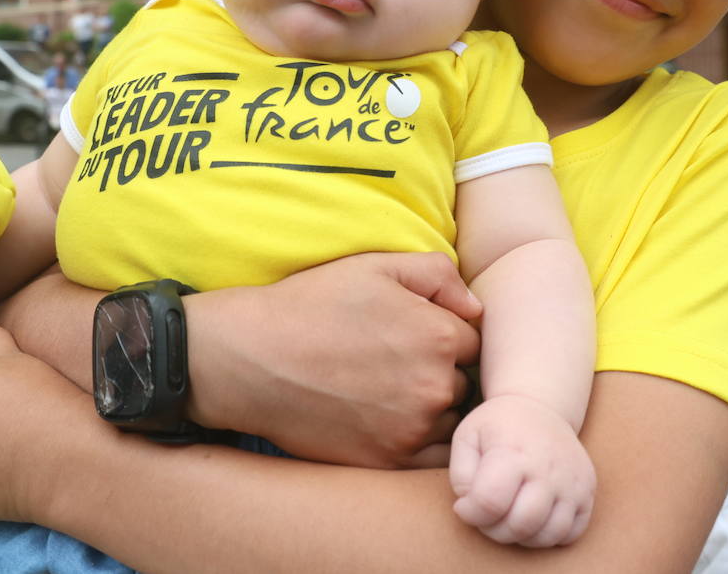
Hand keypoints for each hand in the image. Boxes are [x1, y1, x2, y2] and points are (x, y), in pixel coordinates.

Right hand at [186, 251, 481, 468]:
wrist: (251, 358)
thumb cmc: (312, 304)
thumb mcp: (375, 266)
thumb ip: (438, 275)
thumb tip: (475, 308)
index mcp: (439, 335)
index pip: (473, 340)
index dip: (445, 334)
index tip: (414, 334)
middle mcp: (435, 386)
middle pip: (465, 382)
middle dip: (441, 372)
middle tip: (396, 363)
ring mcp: (412, 429)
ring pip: (449, 420)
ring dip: (431, 409)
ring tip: (387, 391)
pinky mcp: (388, 461)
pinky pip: (432, 458)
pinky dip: (420, 443)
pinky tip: (388, 420)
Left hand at [449, 393, 595, 546]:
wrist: (539, 406)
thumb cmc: (498, 426)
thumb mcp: (466, 437)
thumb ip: (460, 477)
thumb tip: (470, 509)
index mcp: (513, 451)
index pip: (490, 502)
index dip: (471, 513)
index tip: (465, 505)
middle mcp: (548, 467)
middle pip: (520, 524)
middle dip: (495, 530)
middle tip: (487, 515)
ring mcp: (572, 480)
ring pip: (548, 535)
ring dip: (522, 536)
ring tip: (509, 516)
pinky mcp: (588, 490)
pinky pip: (571, 533)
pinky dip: (549, 535)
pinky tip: (535, 517)